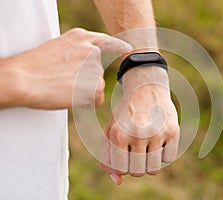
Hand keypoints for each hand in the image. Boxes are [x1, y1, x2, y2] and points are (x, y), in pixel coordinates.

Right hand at [1, 28, 131, 108]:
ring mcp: (95, 68)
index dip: (118, 46)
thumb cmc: (34, 67)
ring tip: (64, 89)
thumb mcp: (58, 48)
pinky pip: (97, 99)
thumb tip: (86, 68)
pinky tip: (70, 97)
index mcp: (81, 37)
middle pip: (98, 71)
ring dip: (85, 91)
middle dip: (86, 80)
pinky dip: (86, 102)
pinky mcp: (95, 86)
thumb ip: (77, 53)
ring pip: (97, 86)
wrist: (23, 79)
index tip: (127, 49)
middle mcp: (92, 50)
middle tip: (65, 82)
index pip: (106, 41)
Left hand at [100, 66, 179, 184]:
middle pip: (137, 172)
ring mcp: (157, 132)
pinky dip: (163, 153)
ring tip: (147, 144)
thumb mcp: (111, 132)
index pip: (121, 169)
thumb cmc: (125, 115)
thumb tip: (118, 182)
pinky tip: (159, 138)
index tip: (125, 150)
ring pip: (153, 170)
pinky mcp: (173, 131)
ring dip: (149, 161)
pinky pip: (168, 159)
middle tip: (136, 148)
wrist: (146, 88)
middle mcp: (138, 134)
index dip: (123, 162)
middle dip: (135, 164)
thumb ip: (108, 159)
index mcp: (118, 134)